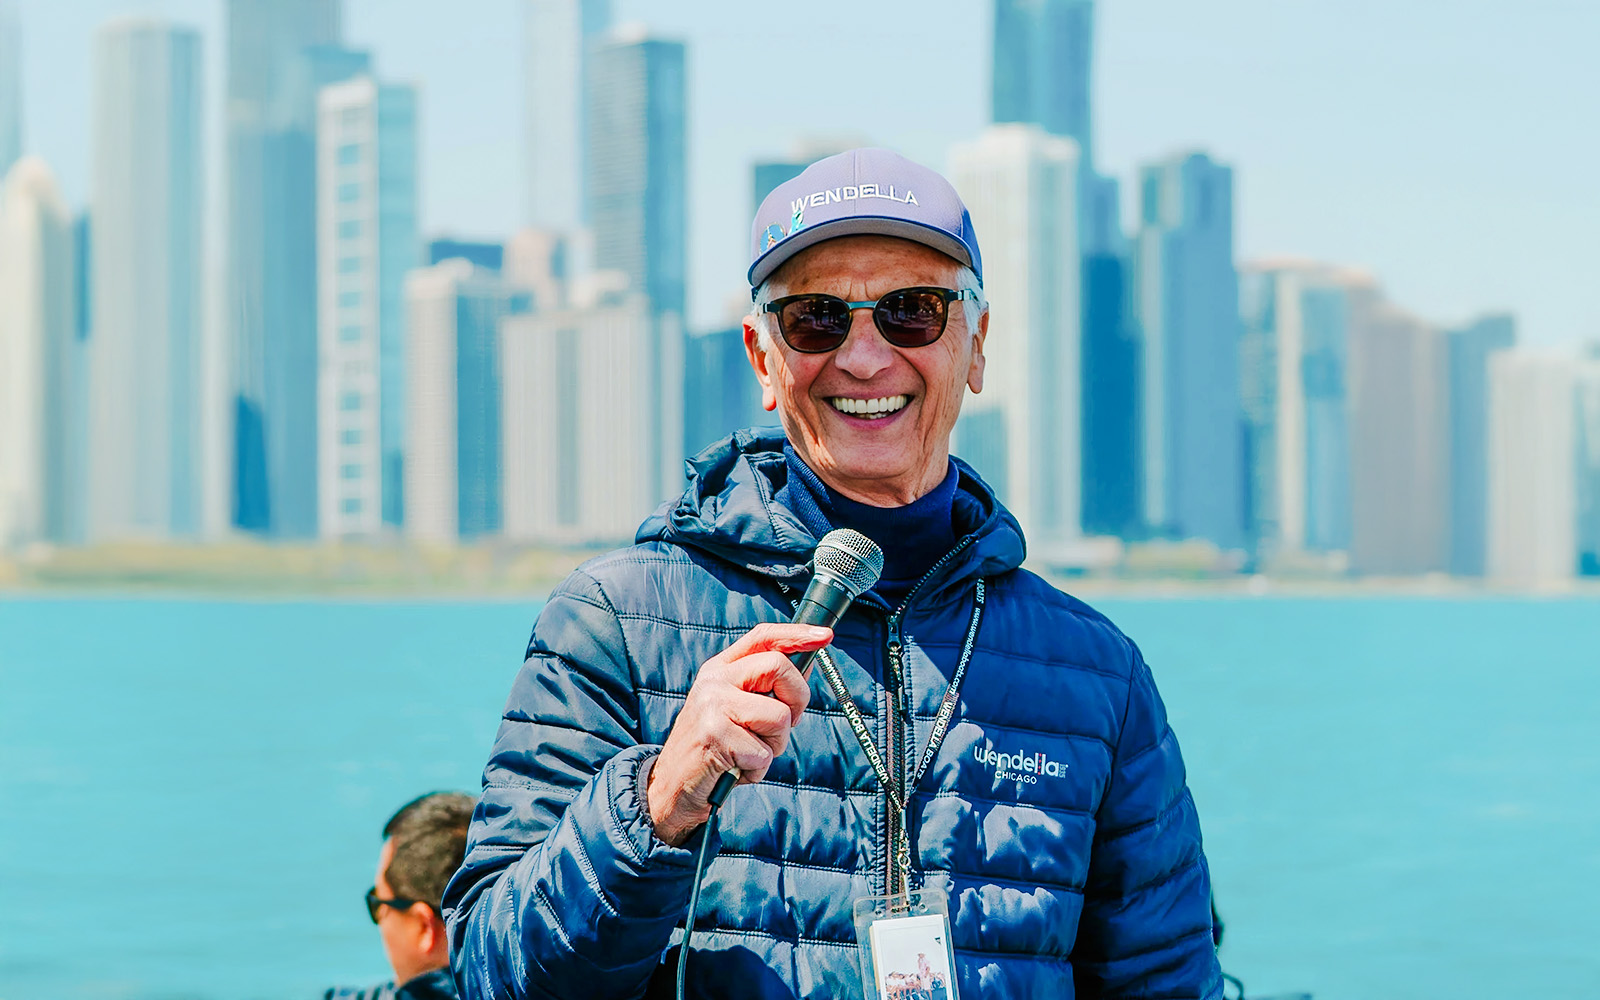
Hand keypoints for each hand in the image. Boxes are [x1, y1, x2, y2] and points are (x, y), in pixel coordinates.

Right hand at [646, 622, 831, 845]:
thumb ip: (767, 688)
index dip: (797, 634)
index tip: (824, 635)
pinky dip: (757, 769)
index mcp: (720, 669)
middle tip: (782, 727)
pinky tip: (735, 769)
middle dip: (797, 700)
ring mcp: (712, 705)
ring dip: (775, 744)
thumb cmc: (713, 750)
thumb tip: (807, 661)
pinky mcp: (715, 735)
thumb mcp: (736, 710)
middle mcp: (714, 680)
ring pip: (779, 715)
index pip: (763, 637)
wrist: (671, 788)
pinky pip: (764, 752)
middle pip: (779, 667)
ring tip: (748, 753)